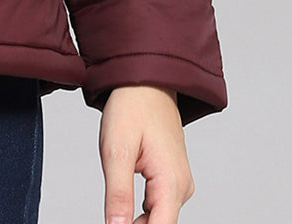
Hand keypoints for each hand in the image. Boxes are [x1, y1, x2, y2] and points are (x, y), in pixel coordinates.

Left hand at [99, 85, 193, 223]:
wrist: (146, 81)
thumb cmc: (131, 108)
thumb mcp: (116, 150)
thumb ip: (118, 194)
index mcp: (171, 183)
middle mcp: (181, 187)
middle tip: (110, 218)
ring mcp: (178, 182)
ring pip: (158, 218)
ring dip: (136, 222)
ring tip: (114, 212)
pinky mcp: (171, 178)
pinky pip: (158, 205)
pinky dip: (140, 212)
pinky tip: (123, 207)